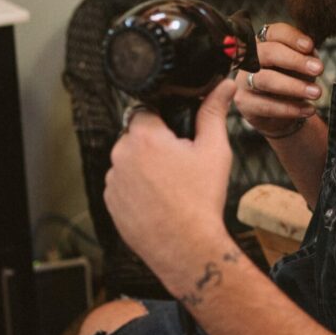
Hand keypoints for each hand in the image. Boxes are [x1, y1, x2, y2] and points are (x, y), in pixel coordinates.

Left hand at [105, 80, 236, 277]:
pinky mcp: (110, 202)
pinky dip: (136, 187)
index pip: (146, 109)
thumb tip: (225, 86)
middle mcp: (120, 155)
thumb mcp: (214, 150)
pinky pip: (122, 184)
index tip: (178, 133)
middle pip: (136, 135)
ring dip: (144, 165)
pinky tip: (159, 200)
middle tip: (180, 162)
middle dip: (155, 143)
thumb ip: (214, 112)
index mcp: (144, 136)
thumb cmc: (202, 199)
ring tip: (171, 186)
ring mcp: (112, 181)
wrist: (187, 248)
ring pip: (128, 160)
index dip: (164, 118)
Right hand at [235, 23, 323, 136]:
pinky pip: (266, 106)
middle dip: (295, 61)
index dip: (292, 37)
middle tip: (318, 69)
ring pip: (266, 80)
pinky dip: (290, 108)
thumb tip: (311, 56)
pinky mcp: (244, 103)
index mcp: (264, 43)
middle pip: (267, 53)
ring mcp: (243, 81)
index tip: (310, 47)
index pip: (274, 32)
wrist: (281, 113)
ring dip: (294, 86)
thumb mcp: (302, 66)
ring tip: (316, 92)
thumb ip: (306, 57)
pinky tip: (308, 109)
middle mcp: (250, 59)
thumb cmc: (291, 81)